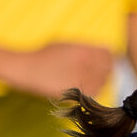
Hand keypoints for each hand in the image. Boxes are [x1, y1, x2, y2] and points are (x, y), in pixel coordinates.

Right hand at [0, 42, 114, 100]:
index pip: (108, 54)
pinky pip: (92, 93)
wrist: (26, 68)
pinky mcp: (73, 90)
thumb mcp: (65, 44)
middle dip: (107, 73)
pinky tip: (85, 90)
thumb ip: (85, 49)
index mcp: (82, 48)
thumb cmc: (44, 55)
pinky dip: (92, 92)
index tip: (106, 65)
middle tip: (102, 77)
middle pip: (108, 69)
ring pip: (102, 82)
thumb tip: (105, 54)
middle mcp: (83, 61)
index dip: (110, 60)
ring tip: (93, 83)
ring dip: (101, 83)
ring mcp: (78, 76)